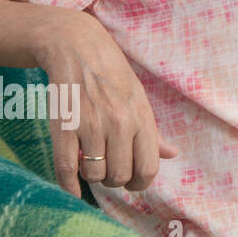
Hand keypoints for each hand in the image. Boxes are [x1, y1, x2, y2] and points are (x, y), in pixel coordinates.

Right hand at [28, 8, 177, 195]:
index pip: (148, 167)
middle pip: (120, 176)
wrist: (78, 49)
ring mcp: (91, 125)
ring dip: (92, 176)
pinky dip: (68, 185)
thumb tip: (173, 154)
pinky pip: (66, 168)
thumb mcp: (139, 99)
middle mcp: (119, 123)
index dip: (141, 183)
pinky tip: (71, 187)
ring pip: (94, 175)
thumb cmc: (113, 76)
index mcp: (142, 117)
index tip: (133, 183)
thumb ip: (153, 130)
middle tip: (108, 170)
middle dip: (114, 180)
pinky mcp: (64, 126)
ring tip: (90, 162)